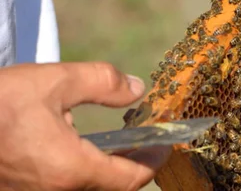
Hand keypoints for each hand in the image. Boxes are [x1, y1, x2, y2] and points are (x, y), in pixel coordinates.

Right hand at [0, 62, 170, 190]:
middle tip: (143, 142)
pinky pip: (62, 187)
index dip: (153, 162)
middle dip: (132, 167)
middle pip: (110, 189)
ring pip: (86, 190)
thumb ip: (103, 83)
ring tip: (116, 145)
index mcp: (69, 170)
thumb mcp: (55, 81)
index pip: (130, 179)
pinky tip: (77, 150)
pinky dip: (80, 174)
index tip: (165, 144)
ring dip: (106, 171)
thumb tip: (136, 89)